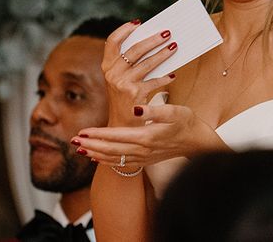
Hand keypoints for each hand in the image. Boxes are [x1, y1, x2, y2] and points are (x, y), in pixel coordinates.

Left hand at [74, 102, 223, 168]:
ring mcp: (144, 158)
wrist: (199, 143)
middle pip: (111, 149)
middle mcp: (143, 151)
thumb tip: (137, 109)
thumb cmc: (188, 123)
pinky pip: (121, 164)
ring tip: (80, 148)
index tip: (82, 131)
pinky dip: (107, 161)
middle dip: (91, 144)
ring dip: (96, 153)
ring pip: (114, 159)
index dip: (98, 134)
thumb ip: (156, 110)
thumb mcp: (176, 111)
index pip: (116, 136)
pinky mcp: (145, 161)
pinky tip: (98, 157)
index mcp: (147, 137)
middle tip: (73, 140)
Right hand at [102, 22, 177, 125]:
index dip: (124, 30)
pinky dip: (165, 77)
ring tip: (174, 46)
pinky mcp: (134, 93)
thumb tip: (154, 42)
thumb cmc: (126, 98)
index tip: (138, 22)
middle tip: (167, 32)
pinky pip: (154, 81)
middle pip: (134, 49)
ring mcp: (122, 83)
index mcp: (107, 66)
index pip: (111, 42)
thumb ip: (131, 63)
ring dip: (163, 54)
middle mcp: (112, 73)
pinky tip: (173, 75)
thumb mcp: (122, 79)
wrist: (121, 127)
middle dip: (153, 39)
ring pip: (147, 63)